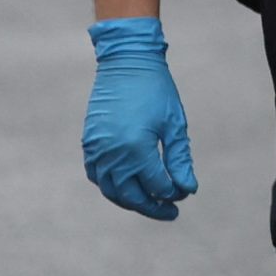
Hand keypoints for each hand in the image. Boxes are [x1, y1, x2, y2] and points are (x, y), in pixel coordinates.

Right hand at [83, 18, 196, 220]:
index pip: (156, 186)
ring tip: (150, 203)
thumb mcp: (174, 126)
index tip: (185, 193)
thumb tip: (187, 189)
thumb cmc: (157, 92)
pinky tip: (127, 187)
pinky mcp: (88, 143)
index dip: (172, 194)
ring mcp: (95, 149)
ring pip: (111, 189)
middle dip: (151, 207)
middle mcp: (111, 154)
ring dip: (130, 200)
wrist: (126, 64)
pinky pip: (96, 175)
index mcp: (135, 149)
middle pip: (130, 195)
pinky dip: (111, 186)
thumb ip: (179, 160)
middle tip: (170, 212)